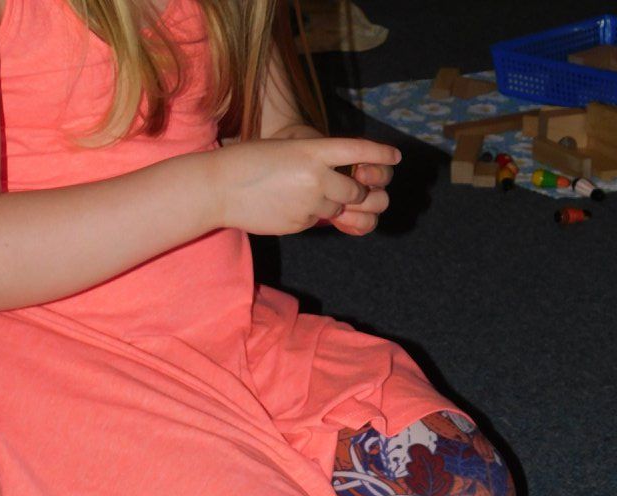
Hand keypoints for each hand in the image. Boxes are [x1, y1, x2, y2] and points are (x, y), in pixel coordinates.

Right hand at [211, 136, 400, 235]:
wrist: (220, 187)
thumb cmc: (249, 162)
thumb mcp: (286, 150)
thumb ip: (314, 162)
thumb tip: (339, 183)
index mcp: (312, 150)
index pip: (358, 150)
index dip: (380, 154)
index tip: (396, 156)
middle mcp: (317, 177)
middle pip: (355, 192)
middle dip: (354, 194)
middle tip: (342, 190)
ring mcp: (310, 203)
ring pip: (336, 210)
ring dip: (328, 206)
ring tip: (296, 194)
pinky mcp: (301, 224)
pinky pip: (316, 223)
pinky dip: (307, 216)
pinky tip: (284, 206)